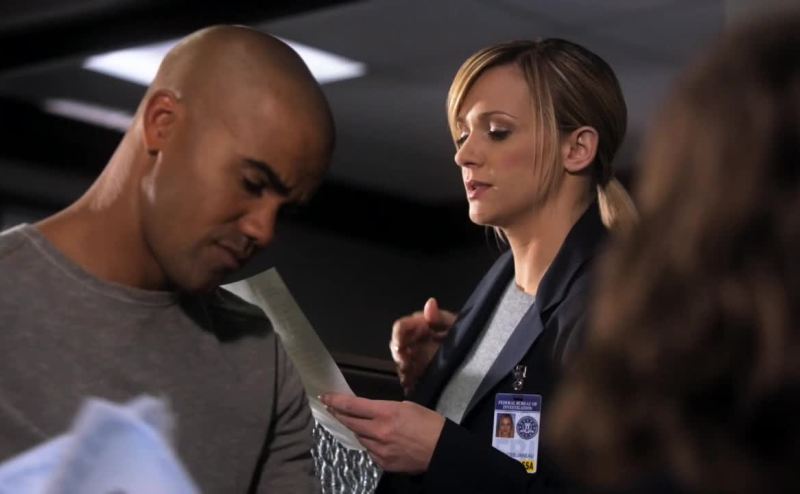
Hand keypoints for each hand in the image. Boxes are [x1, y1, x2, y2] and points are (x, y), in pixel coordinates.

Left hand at [320, 393, 444, 473]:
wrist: (442, 450)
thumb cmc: (429, 423)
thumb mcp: (407, 407)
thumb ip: (385, 409)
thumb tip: (372, 412)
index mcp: (386, 413)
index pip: (353, 406)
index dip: (336, 401)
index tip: (325, 397)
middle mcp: (379, 431)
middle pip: (350, 422)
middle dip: (339, 415)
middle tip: (332, 409)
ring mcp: (380, 449)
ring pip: (360, 437)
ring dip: (358, 430)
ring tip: (361, 424)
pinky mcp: (384, 463)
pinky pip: (370, 451)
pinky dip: (370, 444)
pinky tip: (377, 440)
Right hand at [390, 297, 456, 394]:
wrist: (476, 360)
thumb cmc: (464, 337)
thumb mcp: (455, 326)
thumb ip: (441, 316)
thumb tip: (430, 302)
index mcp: (421, 327)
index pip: (402, 327)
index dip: (398, 335)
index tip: (400, 346)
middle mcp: (415, 341)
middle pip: (397, 345)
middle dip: (399, 355)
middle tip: (405, 363)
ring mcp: (417, 358)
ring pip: (401, 362)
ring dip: (403, 368)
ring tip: (410, 376)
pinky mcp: (420, 373)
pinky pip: (408, 377)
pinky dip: (408, 380)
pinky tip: (412, 384)